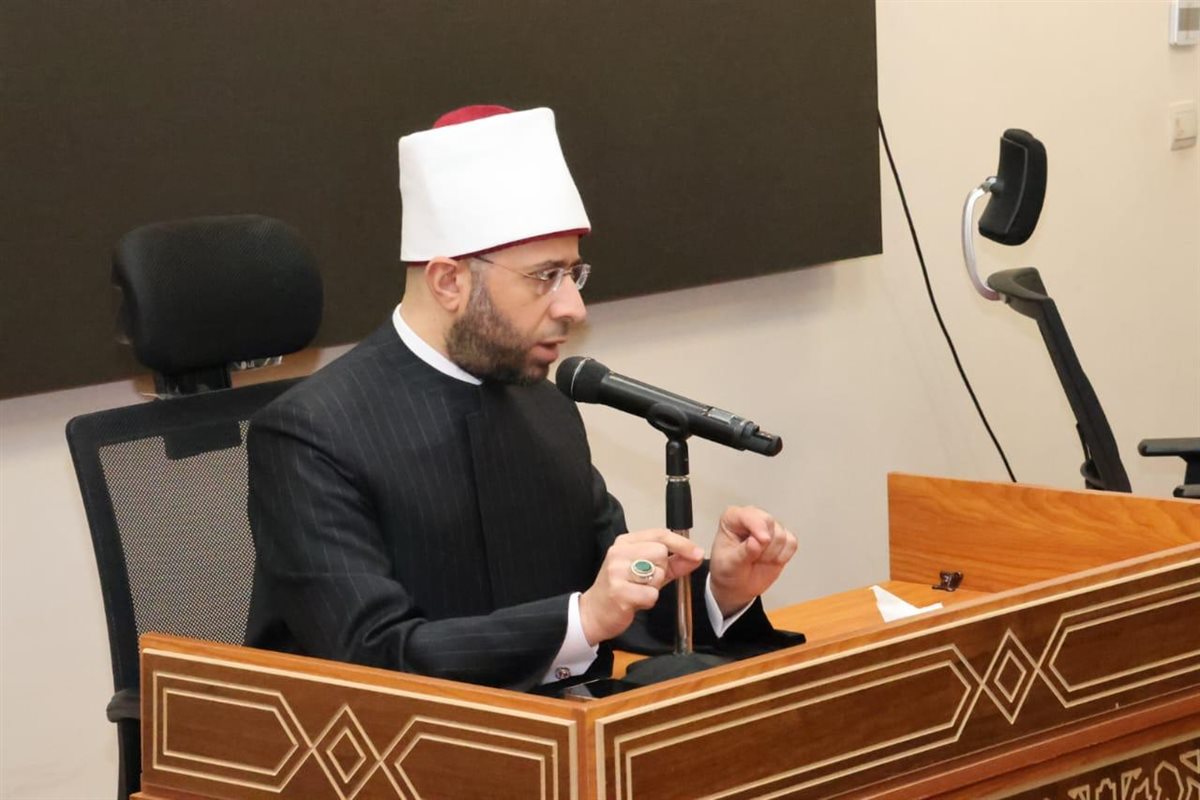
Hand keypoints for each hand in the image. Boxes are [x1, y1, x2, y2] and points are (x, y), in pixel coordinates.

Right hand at [578, 529, 704, 645]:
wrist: (594, 613)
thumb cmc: (621, 589)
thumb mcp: (647, 572)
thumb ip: (672, 563)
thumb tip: (696, 555)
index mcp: (625, 542)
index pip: (659, 534)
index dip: (681, 543)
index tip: (697, 552)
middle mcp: (618, 553)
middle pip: (660, 553)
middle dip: (661, 571)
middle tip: (645, 581)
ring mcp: (616, 572)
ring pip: (657, 574)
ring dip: (654, 588)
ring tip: (637, 591)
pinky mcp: (619, 592)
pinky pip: (651, 595)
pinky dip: (648, 602)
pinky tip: (634, 602)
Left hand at [708, 506, 796, 617]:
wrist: (737, 585)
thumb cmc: (728, 570)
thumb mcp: (730, 564)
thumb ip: (743, 553)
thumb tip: (756, 542)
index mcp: (732, 518)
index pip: (749, 515)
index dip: (758, 527)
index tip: (763, 541)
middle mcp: (751, 518)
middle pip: (769, 522)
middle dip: (764, 546)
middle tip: (753, 558)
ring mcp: (768, 527)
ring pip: (781, 535)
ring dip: (771, 554)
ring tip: (758, 560)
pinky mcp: (782, 538)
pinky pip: (792, 543)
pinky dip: (783, 556)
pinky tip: (771, 560)